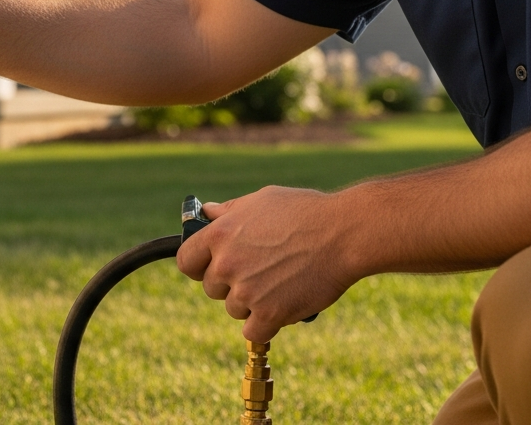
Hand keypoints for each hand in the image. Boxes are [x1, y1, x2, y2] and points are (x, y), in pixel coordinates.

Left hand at [176, 185, 356, 341]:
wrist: (344, 233)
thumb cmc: (306, 212)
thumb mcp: (261, 200)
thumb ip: (229, 211)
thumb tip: (207, 213)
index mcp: (220, 234)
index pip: (186, 261)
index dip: (198, 265)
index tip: (210, 267)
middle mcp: (228, 263)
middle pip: (212, 288)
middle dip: (230, 283)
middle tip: (257, 272)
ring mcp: (247, 291)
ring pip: (234, 309)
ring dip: (251, 303)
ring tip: (277, 284)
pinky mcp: (269, 314)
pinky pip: (252, 331)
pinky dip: (265, 324)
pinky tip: (280, 308)